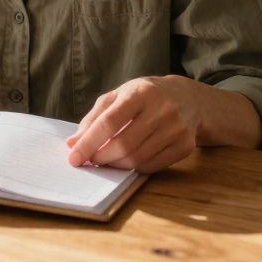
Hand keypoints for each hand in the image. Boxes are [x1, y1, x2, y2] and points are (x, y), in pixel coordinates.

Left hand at [65, 75, 200, 173]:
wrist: (188, 98)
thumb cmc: (145, 96)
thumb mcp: (118, 96)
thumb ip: (94, 118)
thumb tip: (73, 143)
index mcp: (140, 93)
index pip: (109, 122)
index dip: (88, 143)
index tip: (73, 158)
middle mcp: (162, 109)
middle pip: (123, 144)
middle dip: (101, 157)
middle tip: (90, 160)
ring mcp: (177, 128)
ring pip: (137, 159)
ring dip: (115, 165)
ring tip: (106, 160)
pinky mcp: (186, 145)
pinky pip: (152, 166)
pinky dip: (134, 168)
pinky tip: (127, 161)